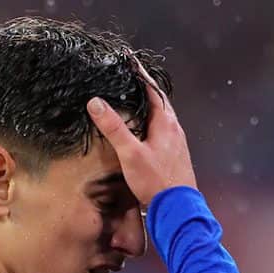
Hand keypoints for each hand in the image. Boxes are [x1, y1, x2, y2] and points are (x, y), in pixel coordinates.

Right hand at [86, 61, 196, 206]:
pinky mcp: (175, 156)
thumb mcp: (130, 154)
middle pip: (160, 102)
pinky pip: (163, 132)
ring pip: (163, 118)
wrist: (178, 210)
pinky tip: (143, 134)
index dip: (141, 75)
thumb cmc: (157, 182)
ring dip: (149, 108)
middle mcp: (175, 130)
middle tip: (131, 79)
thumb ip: (114, 128)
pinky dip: (152, 125)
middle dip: (146, 89)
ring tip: (134, 102)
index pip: (153, 90)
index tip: (130, 61)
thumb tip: (96, 103)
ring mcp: (177, 144)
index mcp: (166, 124)